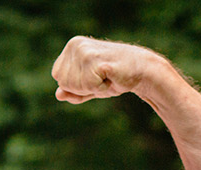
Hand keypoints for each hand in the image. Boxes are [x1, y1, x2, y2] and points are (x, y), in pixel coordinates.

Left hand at [51, 36, 169, 104]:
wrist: (142, 70)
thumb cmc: (113, 77)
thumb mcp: (89, 86)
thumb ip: (72, 91)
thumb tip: (58, 95)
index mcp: (72, 46)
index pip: (58, 77)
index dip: (75, 85)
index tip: (93, 76)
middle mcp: (75, 45)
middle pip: (64, 83)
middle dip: (83, 87)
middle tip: (101, 77)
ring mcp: (84, 50)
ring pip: (74, 86)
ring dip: (93, 88)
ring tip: (106, 76)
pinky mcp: (95, 59)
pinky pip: (88, 86)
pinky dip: (101, 89)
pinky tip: (111, 77)